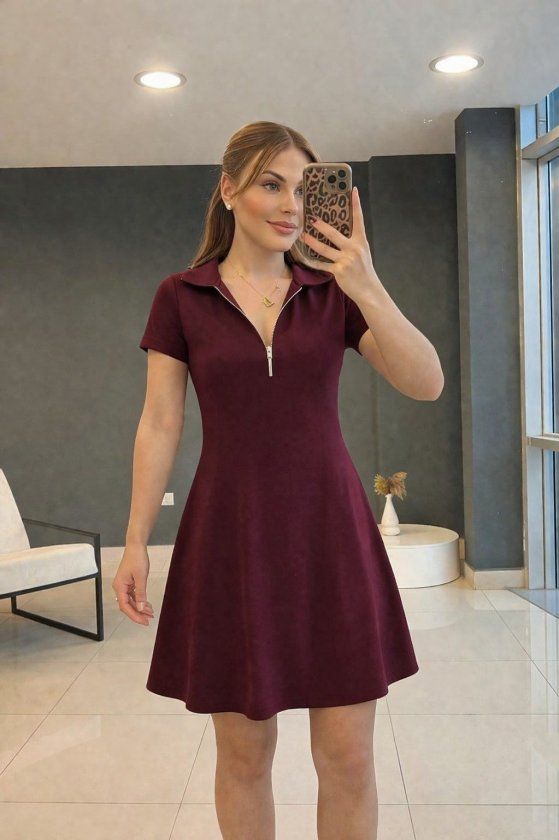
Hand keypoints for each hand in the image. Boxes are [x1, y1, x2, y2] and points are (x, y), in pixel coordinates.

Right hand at [112, 544, 154, 625]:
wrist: (136, 546)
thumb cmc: (137, 559)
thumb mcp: (141, 577)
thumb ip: (140, 593)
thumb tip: (140, 608)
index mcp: (119, 587)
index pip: (125, 606)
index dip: (134, 615)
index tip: (144, 621)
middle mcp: (119, 587)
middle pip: (127, 605)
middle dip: (138, 613)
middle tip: (149, 620)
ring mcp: (124, 585)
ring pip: (131, 601)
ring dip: (140, 607)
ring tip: (150, 613)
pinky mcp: (129, 582)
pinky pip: (133, 595)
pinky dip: (140, 600)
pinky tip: (147, 605)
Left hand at [299, 186, 379, 301]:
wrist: (368, 290)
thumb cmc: (363, 270)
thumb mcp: (362, 252)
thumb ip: (352, 242)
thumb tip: (337, 231)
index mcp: (361, 241)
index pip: (359, 219)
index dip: (356, 204)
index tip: (353, 190)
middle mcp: (354, 248)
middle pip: (335, 234)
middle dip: (322, 226)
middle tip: (312, 219)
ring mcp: (346, 260)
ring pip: (325, 249)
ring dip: (312, 242)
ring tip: (304, 235)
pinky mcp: (339, 271)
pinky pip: (322, 264)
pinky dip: (312, 261)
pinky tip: (304, 256)